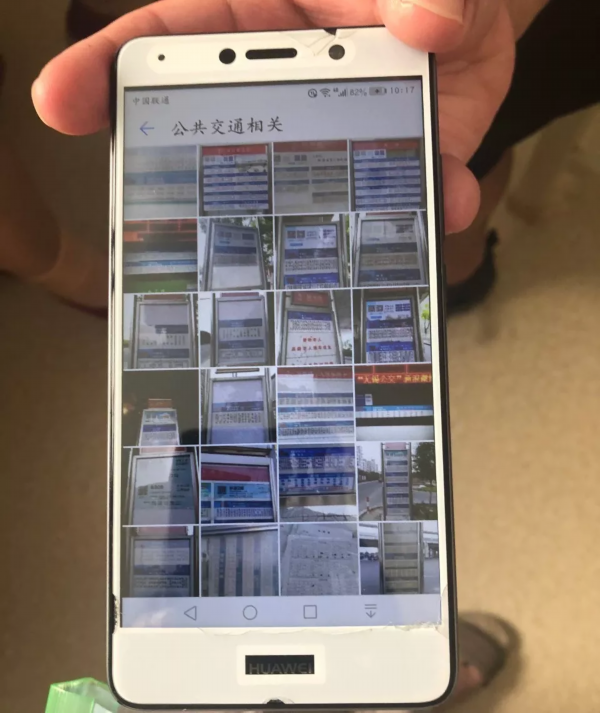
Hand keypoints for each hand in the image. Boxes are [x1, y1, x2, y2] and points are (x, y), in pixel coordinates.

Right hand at [32, 0, 514, 233]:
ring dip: (300, 214)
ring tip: (285, 251)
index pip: (178, 33)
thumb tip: (428, 20)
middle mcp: (288, 84)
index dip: (111, 63)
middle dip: (182, 167)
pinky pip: (385, 198)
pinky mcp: (384, 165)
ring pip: (295, 182)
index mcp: (269, 15)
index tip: (61, 100)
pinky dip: (410, 212)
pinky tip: (429, 220)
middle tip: (146, 210)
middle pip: (217, 124)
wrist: (479, 27)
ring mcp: (331, 133)